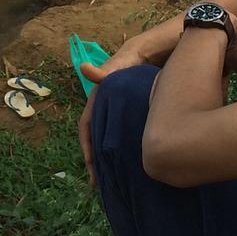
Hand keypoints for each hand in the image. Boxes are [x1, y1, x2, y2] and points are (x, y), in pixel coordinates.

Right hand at [77, 46, 144, 186]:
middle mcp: (106, 109)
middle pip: (97, 138)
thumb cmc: (133, 59)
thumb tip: (84, 68)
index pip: (87, 126)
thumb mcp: (119, 64)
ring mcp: (119, 114)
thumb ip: (105, 70)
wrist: (152, 53)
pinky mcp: (132, 117)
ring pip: (109, 140)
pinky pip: (123, 137)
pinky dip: (123, 152)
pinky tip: (131, 164)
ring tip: (113, 180)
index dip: (86, 145)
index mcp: (98, 100)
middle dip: (96, 160)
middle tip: (99, 183)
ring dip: (108, 159)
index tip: (90, 164)